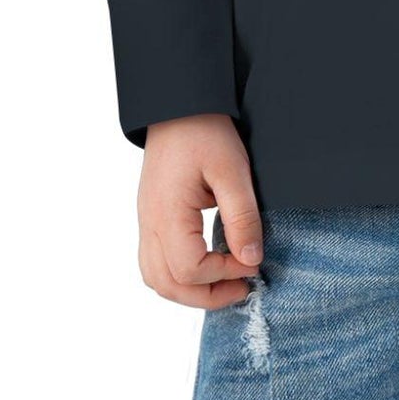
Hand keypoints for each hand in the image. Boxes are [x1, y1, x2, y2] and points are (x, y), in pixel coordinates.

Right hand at [136, 113, 265, 307]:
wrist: (178, 104)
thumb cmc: (204, 131)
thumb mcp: (233, 171)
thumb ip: (242, 217)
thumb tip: (251, 260)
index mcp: (168, 213)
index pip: (189, 269)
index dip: (224, 274)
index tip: (252, 260)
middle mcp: (150, 223)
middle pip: (167, 285)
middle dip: (207, 295)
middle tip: (242, 287)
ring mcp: (147, 221)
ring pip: (156, 278)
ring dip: (189, 290)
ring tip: (225, 281)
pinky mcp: (151, 216)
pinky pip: (154, 261)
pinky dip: (178, 274)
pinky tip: (206, 264)